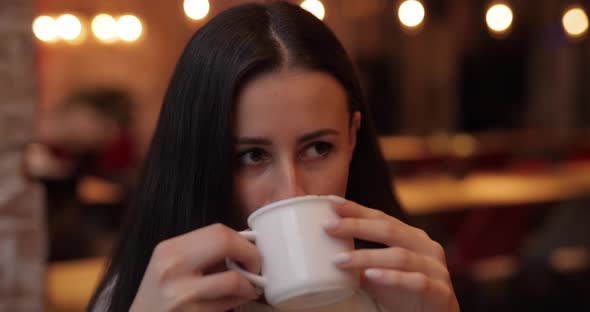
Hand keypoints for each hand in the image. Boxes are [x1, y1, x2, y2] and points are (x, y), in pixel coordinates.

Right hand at [130, 224, 260, 311]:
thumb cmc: (161, 299)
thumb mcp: (171, 268)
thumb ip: (202, 254)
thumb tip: (245, 245)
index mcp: (169, 250)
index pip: (217, 231)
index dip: (242, 240)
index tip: (250, 251)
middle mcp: (172, 269)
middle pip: (226, 243)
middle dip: (251, 255)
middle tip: (255, 268)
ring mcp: (181, 295)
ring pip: (234, 280)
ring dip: (250, 286)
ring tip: (249, 288)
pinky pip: (229, 304)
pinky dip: (239, 301)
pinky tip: (236, 301)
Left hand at [324, 198, 459, 311]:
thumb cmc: (405, 293)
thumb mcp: (379, 273)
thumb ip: (361, 263)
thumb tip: (327, 252)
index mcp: (411, 236)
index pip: (380, 218)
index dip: (356, 209)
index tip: (331, 202)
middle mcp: (425, 247)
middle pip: (388, 230)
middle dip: (356, 226)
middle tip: (328, 226)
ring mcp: (435, 268)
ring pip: (399, 256)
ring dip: (367, 257)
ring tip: (340, 260)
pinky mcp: (439, 291)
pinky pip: (415, 281)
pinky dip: (392, 278)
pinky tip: (371, 276)